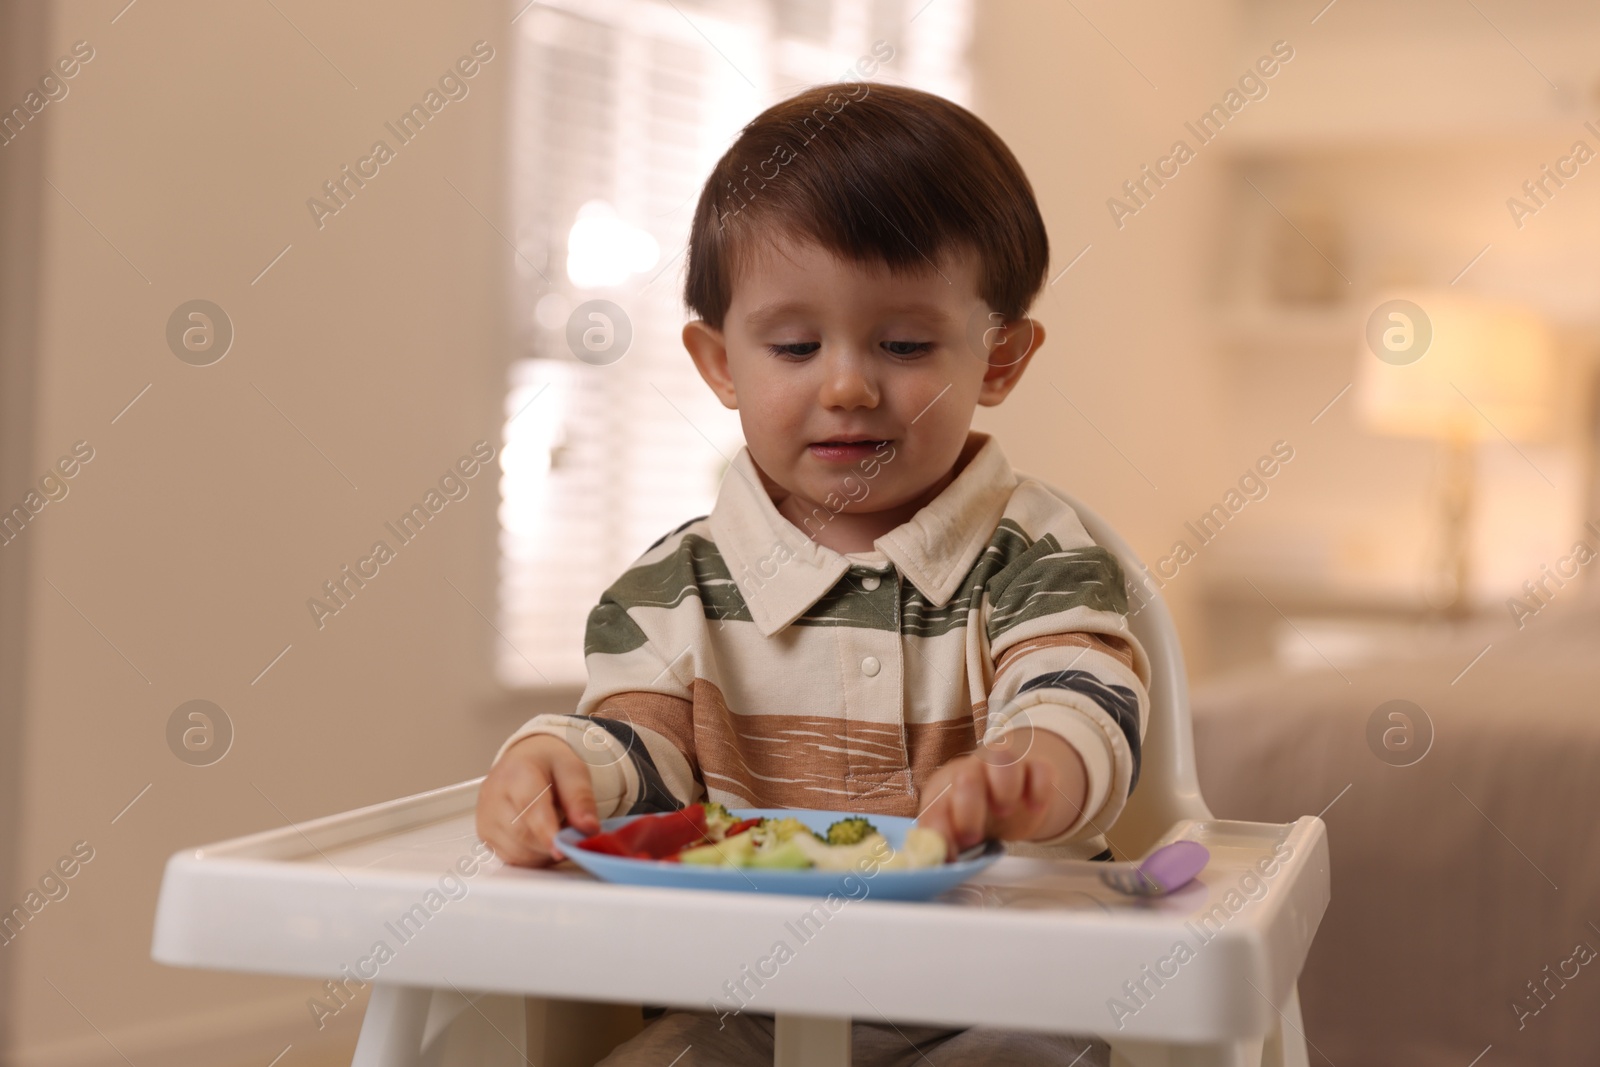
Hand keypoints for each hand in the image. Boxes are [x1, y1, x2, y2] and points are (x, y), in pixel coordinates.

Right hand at [475, 734, 599, 866]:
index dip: (546, 832)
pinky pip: (511, 858)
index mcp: (517, 772)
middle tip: (571, 836)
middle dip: (551, 844)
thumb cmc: (548, 764)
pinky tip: (541, 839)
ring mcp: (485, 816)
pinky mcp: (484, 834)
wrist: (525, 760)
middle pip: (522, 835)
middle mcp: (493, 795)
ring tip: (555, 831)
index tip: (562, 850)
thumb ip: (581, 799)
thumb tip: (589, 827)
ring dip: (543, 852)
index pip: (530, 807)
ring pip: (516, 852)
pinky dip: (531, 856)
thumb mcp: (574, 770)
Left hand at [916, 727, 1086, 857]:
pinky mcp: (1034, 770)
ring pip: (1002, 759)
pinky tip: (1034, 807)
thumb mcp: (958, 832)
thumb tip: (939, 861)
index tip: (950, 854)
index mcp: (945, 787)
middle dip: (969, 808)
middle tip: (974, 837)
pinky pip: (1040, 769)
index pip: (935, 804)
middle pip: (966, 777)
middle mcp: (972, 771)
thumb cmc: (976, 816)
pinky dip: (1038, 789)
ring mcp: (1004, 767)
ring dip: (1003, 786)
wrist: (1008, 798)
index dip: (940, 830)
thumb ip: (947, 843)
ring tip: (1004, 810)